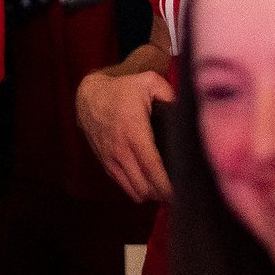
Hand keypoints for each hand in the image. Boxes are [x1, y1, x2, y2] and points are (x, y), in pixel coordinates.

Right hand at [78, 67, 174, 202]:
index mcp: (134, 131)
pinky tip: (151, 183)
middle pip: (144, 187)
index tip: (182, 192)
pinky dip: (138, 189)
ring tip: (167, 188)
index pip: (151, 167)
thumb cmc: (122, 89)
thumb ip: (170, 94)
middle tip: (181, 190)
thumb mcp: (148, 81)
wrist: (88, 96)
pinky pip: (124, 186)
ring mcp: (111, 159)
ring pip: (134, 191)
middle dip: (163, 193)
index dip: (166, 184)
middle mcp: (121, 149)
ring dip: (151, 194)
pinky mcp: (105, 164)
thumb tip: (186, 111)